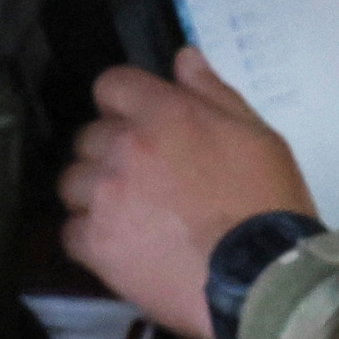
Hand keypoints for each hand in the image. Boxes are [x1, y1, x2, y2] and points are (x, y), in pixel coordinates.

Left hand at [59, 49, 315, 338]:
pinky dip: (91, 238)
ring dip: (94, 194)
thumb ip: (213, 94)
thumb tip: (184, 58)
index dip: (123, 104)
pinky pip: (71, 231)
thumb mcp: (257, 136)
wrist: (261, 280)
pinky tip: (123, 247)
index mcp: (164, 114)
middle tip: (144, 180)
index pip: (111, 85)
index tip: (138, 124)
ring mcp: (104, 196)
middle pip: (88, 136)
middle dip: (110, 152)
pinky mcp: (95, 244)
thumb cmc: (267, 206)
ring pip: (73, 182)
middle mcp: (125, 147)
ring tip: (130, 216)